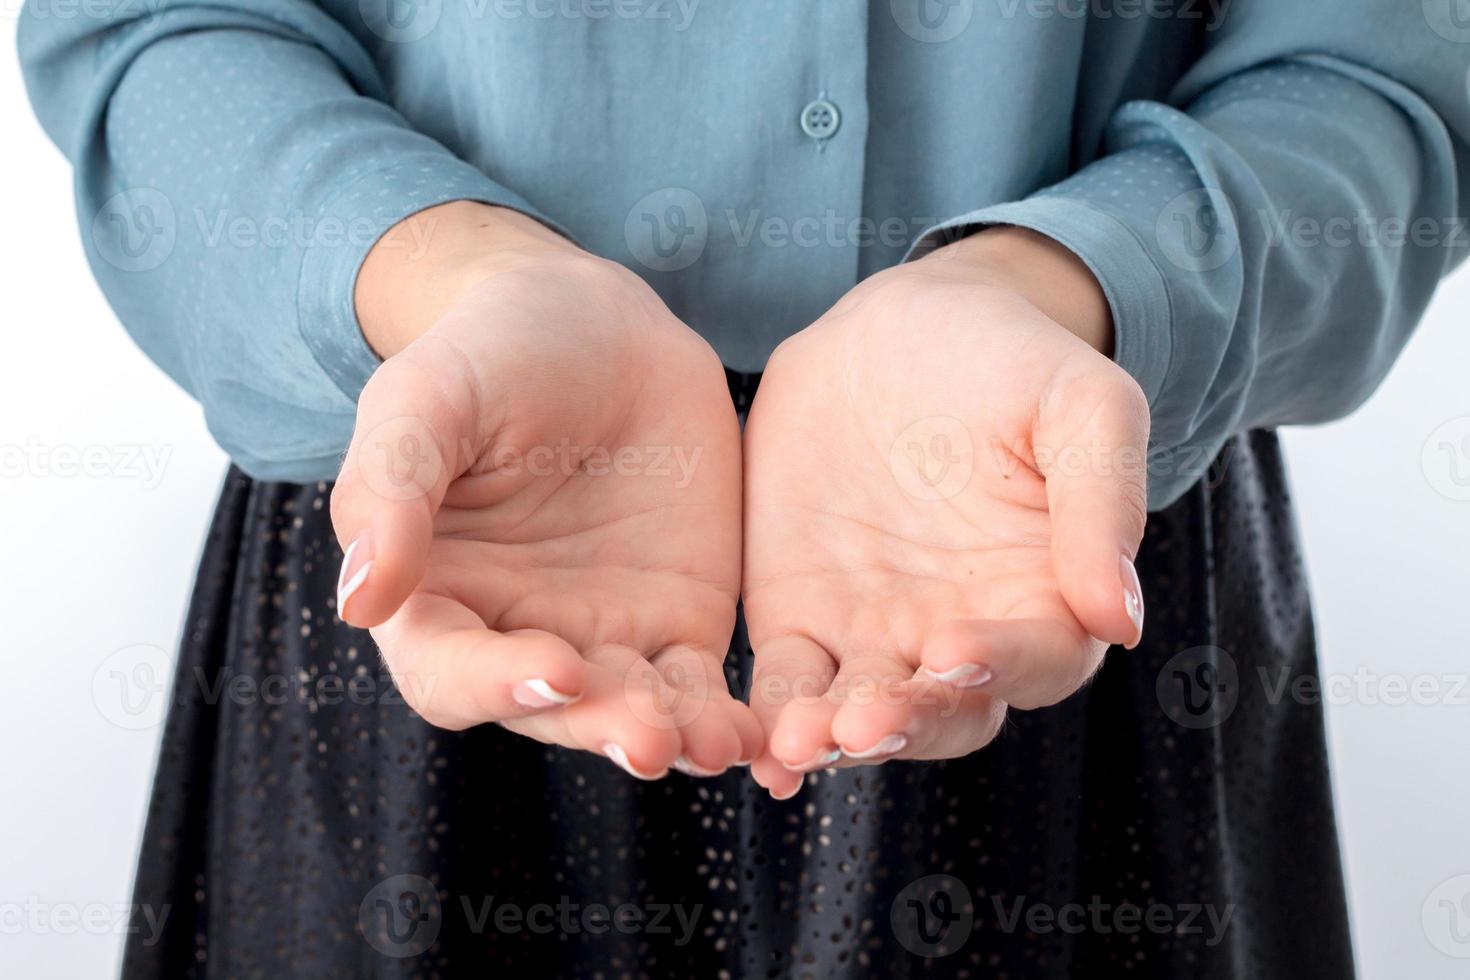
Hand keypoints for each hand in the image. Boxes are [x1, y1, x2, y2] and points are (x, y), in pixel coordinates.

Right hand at [331, 204, 759, 778]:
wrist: (601, 325)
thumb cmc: (490, 353)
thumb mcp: (425, 400)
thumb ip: (390, 491)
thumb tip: (360, 602)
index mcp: (434, 596)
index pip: (449, 672)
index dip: (495, 682)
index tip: (558, 665)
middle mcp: (514, 633)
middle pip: (549, 709)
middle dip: (598, 726)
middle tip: (650, 736)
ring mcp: (602, 635)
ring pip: (630, 711)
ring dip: (670, 736)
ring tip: (714, 743)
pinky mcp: (678, 623)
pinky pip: (700, 687)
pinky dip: (724, 716)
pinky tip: (755, 729)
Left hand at [742, 228, 1149, 798]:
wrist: (895, 327)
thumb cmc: (1011, 361)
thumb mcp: (1080, 405)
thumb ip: (1102, 503)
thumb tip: (1119, 621)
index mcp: (1044, 597)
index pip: (1037, 660)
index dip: (1001, 665)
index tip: (955, 650)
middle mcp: (961, 637)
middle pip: (945, 713)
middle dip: (906, 724)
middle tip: (862, 723)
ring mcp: (875, 636)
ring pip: (859, 713)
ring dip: (831, 736)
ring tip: (798, 740)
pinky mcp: (799, 620)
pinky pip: (785, 682)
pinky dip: (768, 718)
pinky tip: (752, 745)